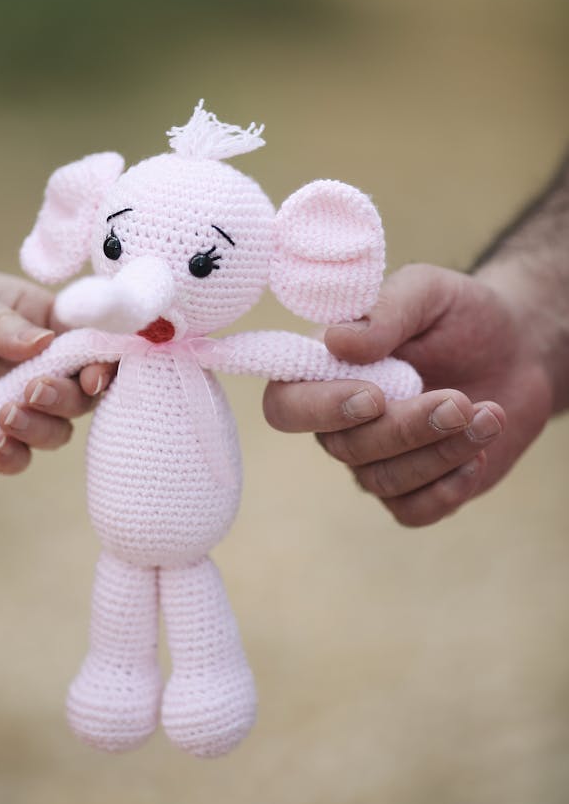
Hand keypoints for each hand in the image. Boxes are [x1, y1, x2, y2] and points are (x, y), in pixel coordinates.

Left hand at [0, 264, 113, 473]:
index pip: (89, 340)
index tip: (92, 373)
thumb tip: (44, 345)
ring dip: (42, 428)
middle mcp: (32, 364)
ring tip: (4, 414)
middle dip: (68, 397)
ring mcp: (9, 400)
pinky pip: (14, 458)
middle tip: (31, 389)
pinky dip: (12, 457)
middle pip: (80, 393)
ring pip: (55, 430)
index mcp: (38, 320)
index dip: (102, 359)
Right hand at [263, 263, 552, 525]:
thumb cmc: (462, 314)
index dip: (320, 410)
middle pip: (344, 448)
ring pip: (382, 481)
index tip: (375, 397)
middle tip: (459, 401)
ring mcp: (376, 458)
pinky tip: (479, 456)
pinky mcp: (415, 488)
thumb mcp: (428, 292)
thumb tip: (335, 341)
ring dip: (439, 453)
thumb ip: (385, 312)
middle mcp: (340, 421)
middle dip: (405, 428)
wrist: (518, 350)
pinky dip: (448, 489)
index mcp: (326, 370)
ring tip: (488, 415)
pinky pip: (412, 511)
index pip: (285, 406)